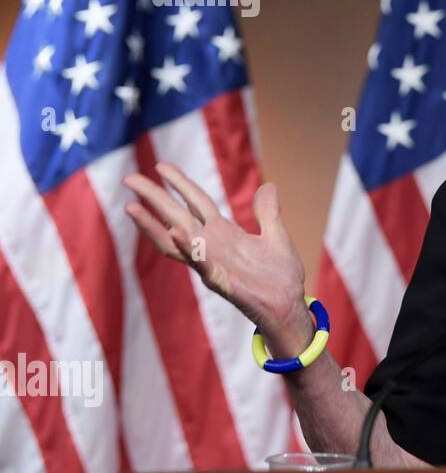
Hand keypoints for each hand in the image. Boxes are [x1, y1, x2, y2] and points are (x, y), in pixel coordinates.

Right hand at [122, 163, 307, 336]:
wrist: (290, 306)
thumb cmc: (280, 276)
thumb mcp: (276, 236)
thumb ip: (267, 213)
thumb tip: (268, 186)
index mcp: (224, 233)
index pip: (196, 202)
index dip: (180, 184)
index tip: (160, 166)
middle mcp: (212, 246)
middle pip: (176, 216)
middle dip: (153, 197)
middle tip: (129, 178)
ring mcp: (212, 263)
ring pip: (176, 241)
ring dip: (153, 225)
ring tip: (132, 207)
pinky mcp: (221, 281)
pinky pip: (200, 264)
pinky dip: (187, 248)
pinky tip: (175, 233)